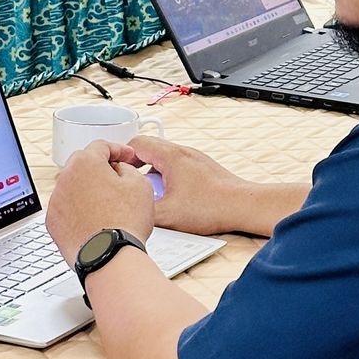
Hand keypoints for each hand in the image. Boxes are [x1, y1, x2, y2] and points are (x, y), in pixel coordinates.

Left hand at [45, 141, 156, 264]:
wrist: (109, 257)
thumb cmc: (125, 223)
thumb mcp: (140, 184)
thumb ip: (127, 168)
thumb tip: (118, 170)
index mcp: (85, 163)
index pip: (101, 147)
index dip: (118, 150)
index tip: (125, 157)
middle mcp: (65, 178)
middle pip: (83, 164)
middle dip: (99, 169)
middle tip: (116, 179)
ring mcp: (56, 201)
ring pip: (72, 187)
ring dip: (87, 190)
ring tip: (107, 205)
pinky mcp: (52, 223)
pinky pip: (66, 208)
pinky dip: (77, 210)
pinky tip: (93, 220)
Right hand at [108, 134, 261, 236]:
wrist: (243, 205)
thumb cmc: (211, 207)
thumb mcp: (168, 215)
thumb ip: (143, 212)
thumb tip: (128, 213)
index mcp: (170, 156)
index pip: (136, 143)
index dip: (121, 156)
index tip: (116, 170)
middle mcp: (182, 152)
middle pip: (149, 148)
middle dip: (135, 164)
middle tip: (128, 182)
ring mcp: (194, 158)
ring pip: (164, 157)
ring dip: (152, 171)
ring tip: (148, 191)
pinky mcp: (203, 167)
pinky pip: (177, 165)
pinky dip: (167, 175)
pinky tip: (170, 196)